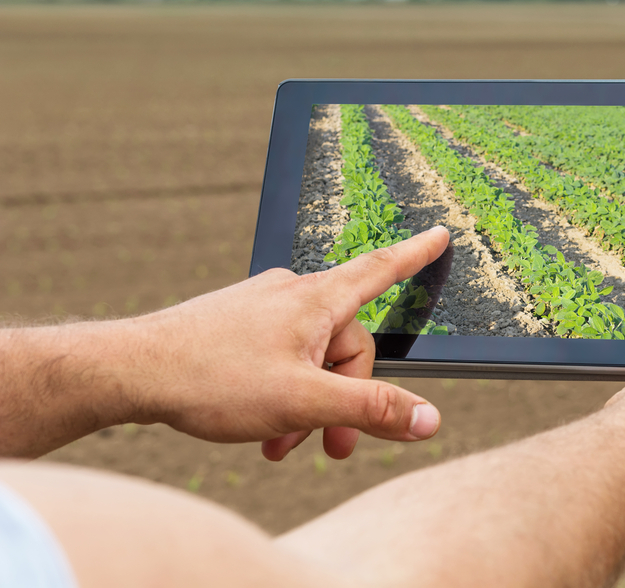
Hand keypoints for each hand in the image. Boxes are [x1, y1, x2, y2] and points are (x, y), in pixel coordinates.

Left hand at [126, 226, 450, 460]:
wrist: (129, 372)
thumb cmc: (212, 377)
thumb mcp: (303, 401)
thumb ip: (369, 409)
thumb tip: (427, 418)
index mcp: (315, 300)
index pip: (380, 270)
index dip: (415, 255)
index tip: (439, 234)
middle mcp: (291, 294)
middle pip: (346, 343)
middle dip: (344, 398)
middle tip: (332, 447)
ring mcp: (261, 309)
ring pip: (310, 357)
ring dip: (308, 404)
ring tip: (283, 444)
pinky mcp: (237, 325)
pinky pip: (279, 357)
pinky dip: (282, 393)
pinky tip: (261, 426)